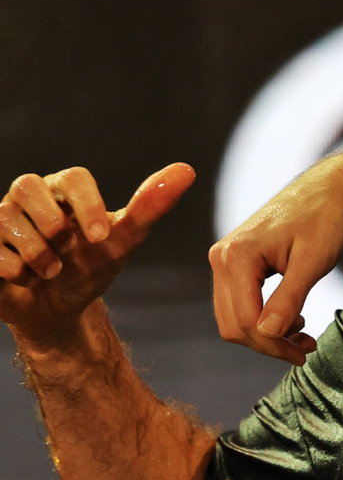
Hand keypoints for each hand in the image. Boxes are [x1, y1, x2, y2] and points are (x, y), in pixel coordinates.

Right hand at [0, 164, 193, 351]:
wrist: (60, 309)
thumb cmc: (92, 267)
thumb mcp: (122, 241)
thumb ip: (150, 207)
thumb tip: (186, 171)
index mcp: (64, 188)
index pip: (75, 177)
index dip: (88, 205)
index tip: (101, 238)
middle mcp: (28, 196)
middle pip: (28, 186)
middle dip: (53, 226)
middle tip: (68, 251)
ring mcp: (0, 217)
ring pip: (5, 218)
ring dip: (36, 254)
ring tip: (52, 271)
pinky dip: (13, 268)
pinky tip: (25, 277)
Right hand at [209, 150, 342, 364]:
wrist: (325, 189)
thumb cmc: (323, 218)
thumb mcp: (313, 261)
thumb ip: (289, 298)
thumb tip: (267, 334)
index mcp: (237, 255)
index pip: (245, 320)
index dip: (273, 345)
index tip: (304, 353)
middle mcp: (221, 257)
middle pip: (234, 324)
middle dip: (269, 343)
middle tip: (306, 349)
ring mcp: (224, 260)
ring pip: (234, 317)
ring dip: (267, 334)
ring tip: (303, 336)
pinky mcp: (234, 263)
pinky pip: (240, 303)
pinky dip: (263, 319)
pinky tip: (292, 320)